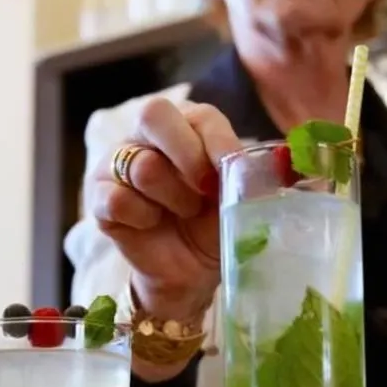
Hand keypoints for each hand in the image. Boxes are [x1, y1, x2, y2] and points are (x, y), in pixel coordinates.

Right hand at [86, 98, 242, 321]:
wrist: (189, 271)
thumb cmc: (213, 226)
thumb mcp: (240, 199)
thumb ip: (256, 175)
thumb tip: (287, 162)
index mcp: (186, 126)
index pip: (199, 115)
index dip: (218, 142)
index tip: (234, 171)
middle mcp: (146, 135)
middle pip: (153, 114)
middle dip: (187, 154)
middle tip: (205, 189)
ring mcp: (116, 164)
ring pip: (142, 165)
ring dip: (173, 197)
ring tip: (183, 213)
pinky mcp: (98, 198)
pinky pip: (117, 198)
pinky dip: (143, 217)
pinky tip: (152, 225)